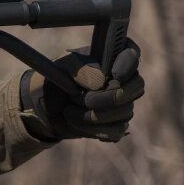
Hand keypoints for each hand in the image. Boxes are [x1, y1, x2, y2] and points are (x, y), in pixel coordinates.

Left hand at [20, 39, 143, 141]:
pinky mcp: (117, 123)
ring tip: (69, 109)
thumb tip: (100, 82)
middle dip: (111, 97)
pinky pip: (116, 130)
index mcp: (111, 57)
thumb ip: (81, 69)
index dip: (129, 63)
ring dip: (93, 114)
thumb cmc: (57, 78)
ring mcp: (124, 102)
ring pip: (125, 111)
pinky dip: (93, 129)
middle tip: (87, 100)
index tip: (116, 74)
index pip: (132, 54)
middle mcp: (123, 79)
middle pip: (137, 87)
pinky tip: (76, 122)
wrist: (46, 105)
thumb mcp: (62, 68)